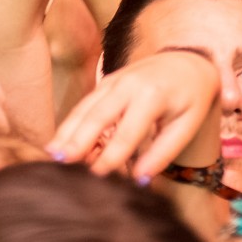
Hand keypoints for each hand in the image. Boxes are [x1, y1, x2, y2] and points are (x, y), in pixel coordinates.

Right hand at [48, 49, 221, 179]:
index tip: (97, 176)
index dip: (111, 156)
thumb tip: (141, 180)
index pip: (127, 131)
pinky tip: (58, 140)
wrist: (188, 62)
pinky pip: (85, 104)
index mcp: (152, 95)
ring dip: (67, 131)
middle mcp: (128, 84)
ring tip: (51, 154)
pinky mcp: (106, 82)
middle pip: (97, 115)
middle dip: (78, 140)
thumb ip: (164, 151)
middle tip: (60, 163)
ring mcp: (113, 81)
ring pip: (85, 108)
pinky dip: (70, 122)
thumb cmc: (190, 98)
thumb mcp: (187, 124)